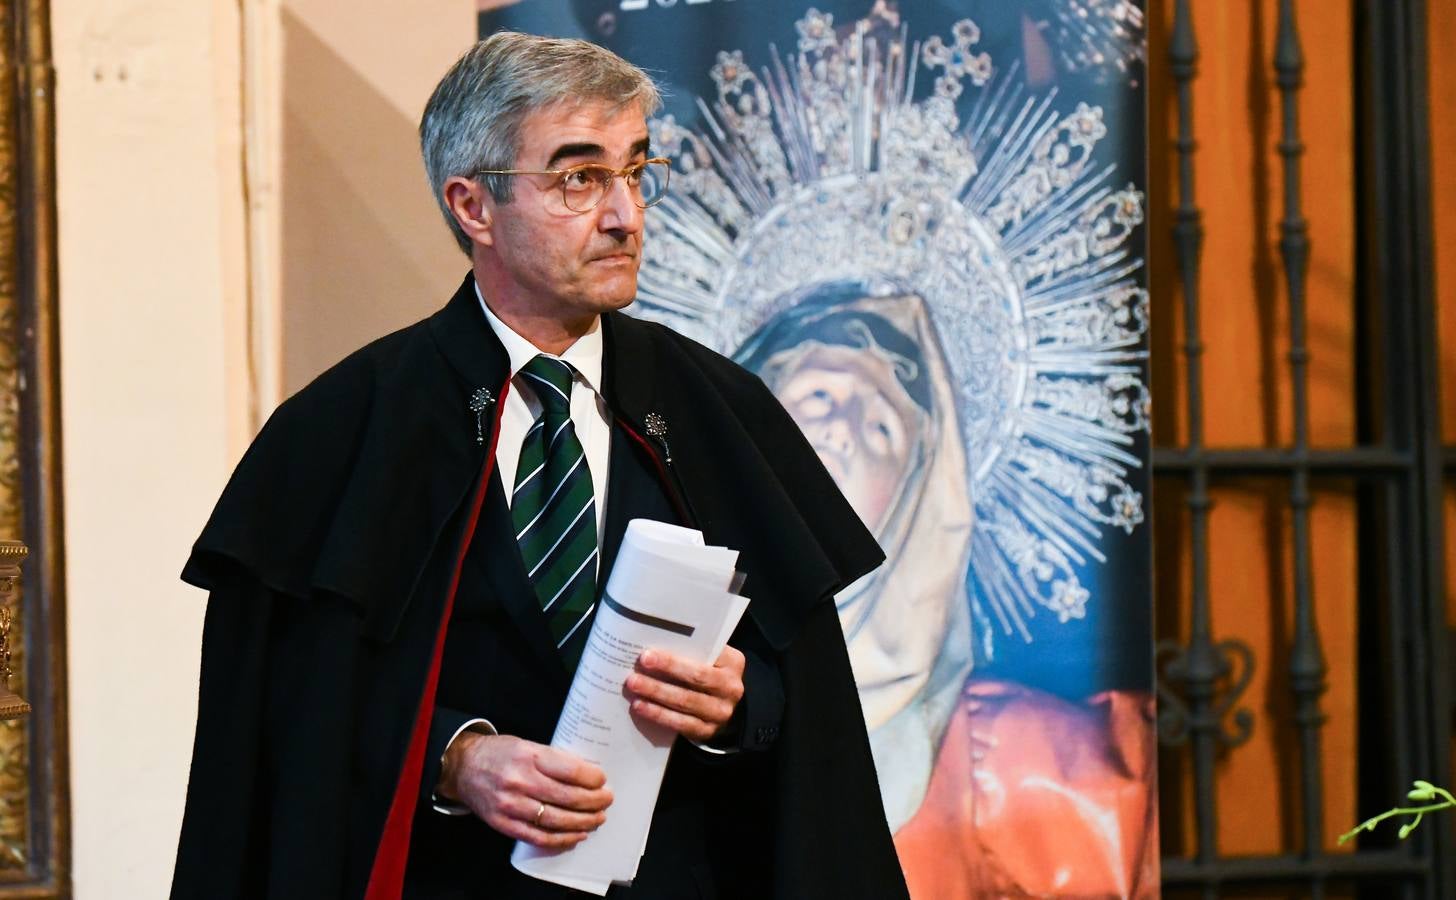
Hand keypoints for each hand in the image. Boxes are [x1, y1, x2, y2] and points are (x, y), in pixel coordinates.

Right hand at [437, 733, 612, 848]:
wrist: (462, 767)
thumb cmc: (498, 753)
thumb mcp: (526, 744)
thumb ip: (553, 759)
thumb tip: (586, 774)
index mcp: (528, 756)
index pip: (570, 771)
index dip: (592, 778)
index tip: (602, 780)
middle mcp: (519, 781)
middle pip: (567, 797)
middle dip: (593, 801)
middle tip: (606, 800)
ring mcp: (510, 805)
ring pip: (556, 820)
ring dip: (583, 822)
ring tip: (597, 819)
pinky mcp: (503, 824)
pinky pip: (538, 837)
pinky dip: (561, 839)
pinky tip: (576, 835)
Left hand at [624, 645, 745, 742]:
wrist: (721, 705)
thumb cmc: (707, 671)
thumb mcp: (708, 657)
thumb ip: (691, 650)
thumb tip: (652, 643)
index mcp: (732, 663)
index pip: (704, 656)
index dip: (674, 658)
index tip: (647, 654)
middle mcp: (731, 688)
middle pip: (695, 679)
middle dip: (664, 672)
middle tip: (637, 669)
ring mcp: (721, 712)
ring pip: (685, 702)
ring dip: (656, 693)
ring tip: (633, 686)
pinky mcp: (708, 730)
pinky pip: (680, 723)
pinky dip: (658, 714)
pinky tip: (640, 706)